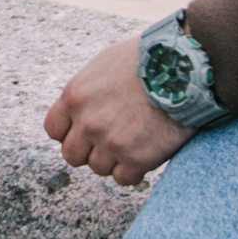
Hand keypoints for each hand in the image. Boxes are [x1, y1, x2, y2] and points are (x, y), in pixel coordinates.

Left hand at [44, 29, 192, 184]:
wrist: (183, 69)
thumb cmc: (147, 60)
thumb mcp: (104, 66)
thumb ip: (87, 92)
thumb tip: (80, 111)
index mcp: (75, 96)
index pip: (54, 130)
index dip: (69, 132)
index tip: (83, 131)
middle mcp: (88, 122)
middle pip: (72, 155)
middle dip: (88, 150)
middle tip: (109, 140)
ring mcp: (111, 143)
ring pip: (98, 168)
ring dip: (113, 159)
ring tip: (133, 140)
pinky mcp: (137, 158)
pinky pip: (124, 178)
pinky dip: (134, 170)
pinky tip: (145, 152)